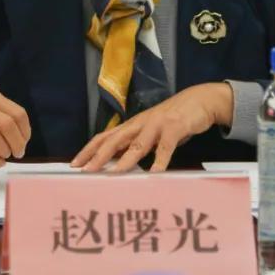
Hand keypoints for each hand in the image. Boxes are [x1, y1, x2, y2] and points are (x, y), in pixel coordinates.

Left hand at [70, 83, 233, 172]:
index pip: (104, 137)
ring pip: (137, 143)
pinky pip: (166, 146)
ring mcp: (157, 125)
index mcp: (132, 126)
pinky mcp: (175, 127)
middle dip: (99, 156)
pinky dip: (160, 160)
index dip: (89, 150)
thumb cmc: (173, 119)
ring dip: (125, 160)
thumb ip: (136, 146)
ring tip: (114, 174)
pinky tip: (156, 173)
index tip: (74, 164)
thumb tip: (119, 163)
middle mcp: (140, 124)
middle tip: (86, 171)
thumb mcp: (151, 132)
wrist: (200, 100)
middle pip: (114, 140)